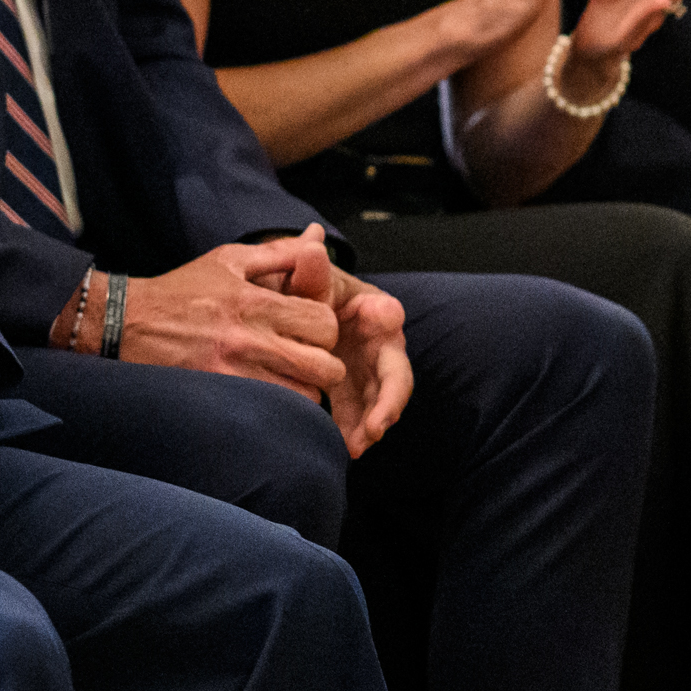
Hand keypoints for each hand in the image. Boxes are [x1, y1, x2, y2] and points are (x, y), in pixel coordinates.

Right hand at [109, 235, 343, 402]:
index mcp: (255, 301)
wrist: (127, 323)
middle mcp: (248, 338)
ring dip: (302, 390)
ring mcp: (234, 372)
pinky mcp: (220, 396)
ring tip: (286, 378)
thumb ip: (279, 251)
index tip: (308, 330)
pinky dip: (279, 407)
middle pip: (324, 367)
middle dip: (322, 364)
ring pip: (304, 397)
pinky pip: (273, 413)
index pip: (325, 323)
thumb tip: (318, 236)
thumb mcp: (229, 260)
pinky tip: (267, 393)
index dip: (324, 328)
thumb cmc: (182, 290)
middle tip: (304, 359)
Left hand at [320, 257, 413, 455]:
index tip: (386, 320)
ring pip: (380, 401)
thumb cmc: (306, 290)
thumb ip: (308, 270)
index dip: (389, 325)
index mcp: (375, 307)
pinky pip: (360, 415)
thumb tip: (311, 241)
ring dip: (371, 425)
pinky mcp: (355, 392)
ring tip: (356, 447)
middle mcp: (382, 342)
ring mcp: (371, 371)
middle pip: (395, 373)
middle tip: (375, 428)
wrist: (295, 311)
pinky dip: (353, 431)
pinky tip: (342, 449)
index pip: (390, 316)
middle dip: (387, 402)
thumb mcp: (304, 281)